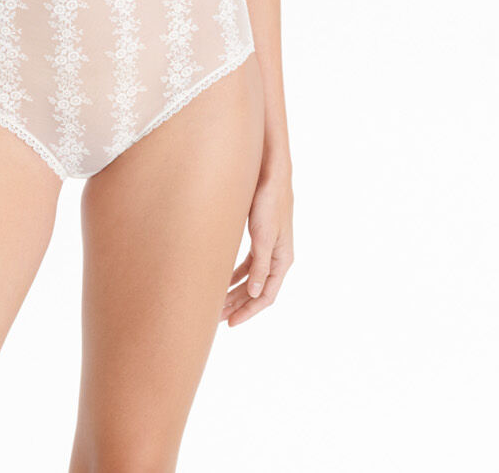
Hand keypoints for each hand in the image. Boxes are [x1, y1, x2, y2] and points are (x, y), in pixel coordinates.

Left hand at [220, 161, 293, 326]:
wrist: (270, 175)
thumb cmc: (268, 203)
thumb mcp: (263, 236)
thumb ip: (261, 265)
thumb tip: (256, 293)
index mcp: (282, 260)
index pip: (266, 296)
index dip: (249, 311)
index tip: (230, 323)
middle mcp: (277, 258)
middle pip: (257, 291)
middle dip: (238, 305)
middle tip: (215, 318)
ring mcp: (268, 249)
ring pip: (250, 279)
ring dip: (234, 292)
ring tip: (215, 303)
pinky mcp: (259, 239)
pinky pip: (247, 266)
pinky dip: (234, 276)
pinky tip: (219, 280)